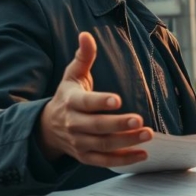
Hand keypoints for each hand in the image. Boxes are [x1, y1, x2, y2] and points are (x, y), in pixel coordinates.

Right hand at [37, 32, 151, 166]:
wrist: (47, 128)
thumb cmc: (67, 96)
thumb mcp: (72, 75)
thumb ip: (83, 57)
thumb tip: (86, 34)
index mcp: (71, 102)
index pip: (86, 103)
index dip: (101, 102)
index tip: (118, 99)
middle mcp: (73, 124)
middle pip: (97, 127)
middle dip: (118, 125)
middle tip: (140, 120)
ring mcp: (79, 143)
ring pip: (103, 145)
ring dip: (126, 142)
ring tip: (148, 134)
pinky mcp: (86, 157)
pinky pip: (105, 161)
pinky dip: (123, 160)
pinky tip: (143, 154)